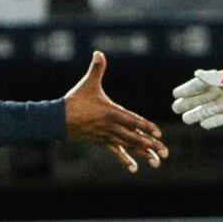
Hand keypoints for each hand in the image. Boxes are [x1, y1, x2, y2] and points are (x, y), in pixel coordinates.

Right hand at [64, 50, 166, 170]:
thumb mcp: (87, 83)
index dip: (145, 127)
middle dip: (150, 145)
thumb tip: (98, 53)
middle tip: (165, 152)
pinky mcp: (101, 142)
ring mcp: (107, 136)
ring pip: (128, 146)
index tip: (158, 134)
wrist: (57, 119)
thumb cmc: (74, 100)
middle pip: (134, 137)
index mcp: (111, 112)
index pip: (132, 120)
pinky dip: (125, 160)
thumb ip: (96, 69)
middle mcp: (111, 127)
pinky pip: (116, 152)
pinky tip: (134, 168)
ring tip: (157, 163)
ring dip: (143, 154)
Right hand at [172, 67, 222, 128]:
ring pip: (208, 109)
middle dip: (188, 103)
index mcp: (218, 82)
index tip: (175, 94)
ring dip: (197, 114)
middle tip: (176, 108)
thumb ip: (213, 78)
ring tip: (185, 119)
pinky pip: (221, 118)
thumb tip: (196, 74)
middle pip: (201, 98)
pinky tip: (203, 124)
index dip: (187, 90)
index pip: (198, 85)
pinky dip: (212, 121)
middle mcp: (221, 92)